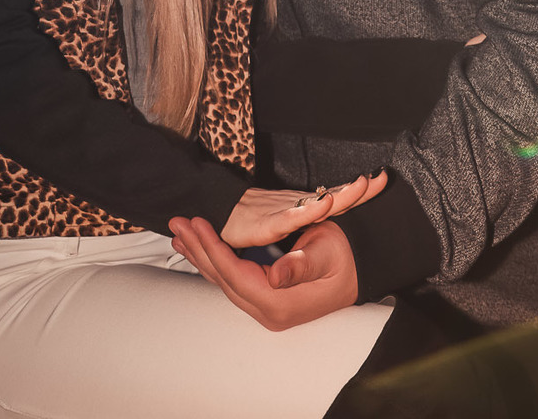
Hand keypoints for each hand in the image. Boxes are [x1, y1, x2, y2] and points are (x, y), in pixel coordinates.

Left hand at [169, 216, 359, 329]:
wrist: (360, 269)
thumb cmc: (345, 257)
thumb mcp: (325, 254)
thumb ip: (300, 264)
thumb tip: (277, 275)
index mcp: (279, 304)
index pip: (235, 275)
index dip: (213, 249)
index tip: (197, 224)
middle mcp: (268, 312)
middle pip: (223, 280)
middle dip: (198, 250)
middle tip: (177, 224)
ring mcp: (266, 309)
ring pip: (224, 281)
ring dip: (201, 256)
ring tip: (179, 234)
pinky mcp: (266, 300)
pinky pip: (233, 280)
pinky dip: (214, 262)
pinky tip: (200, 249)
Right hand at [220, 171, 386, 248]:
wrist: (220, 213)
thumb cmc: (253, 217)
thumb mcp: (287, 221)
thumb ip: (307, 219)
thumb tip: (331, 207)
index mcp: (306, 207)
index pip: (338, 198)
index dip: (360, 191)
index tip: (383, 179)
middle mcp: (299, 206)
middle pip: (334, 197)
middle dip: (359, 190)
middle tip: (382, 179)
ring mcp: (285, 212)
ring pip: (317, 203)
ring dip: (340, 194)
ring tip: (362, 185)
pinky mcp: (269, 223)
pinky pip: (291, 218)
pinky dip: (308, 211)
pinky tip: (323, 204)